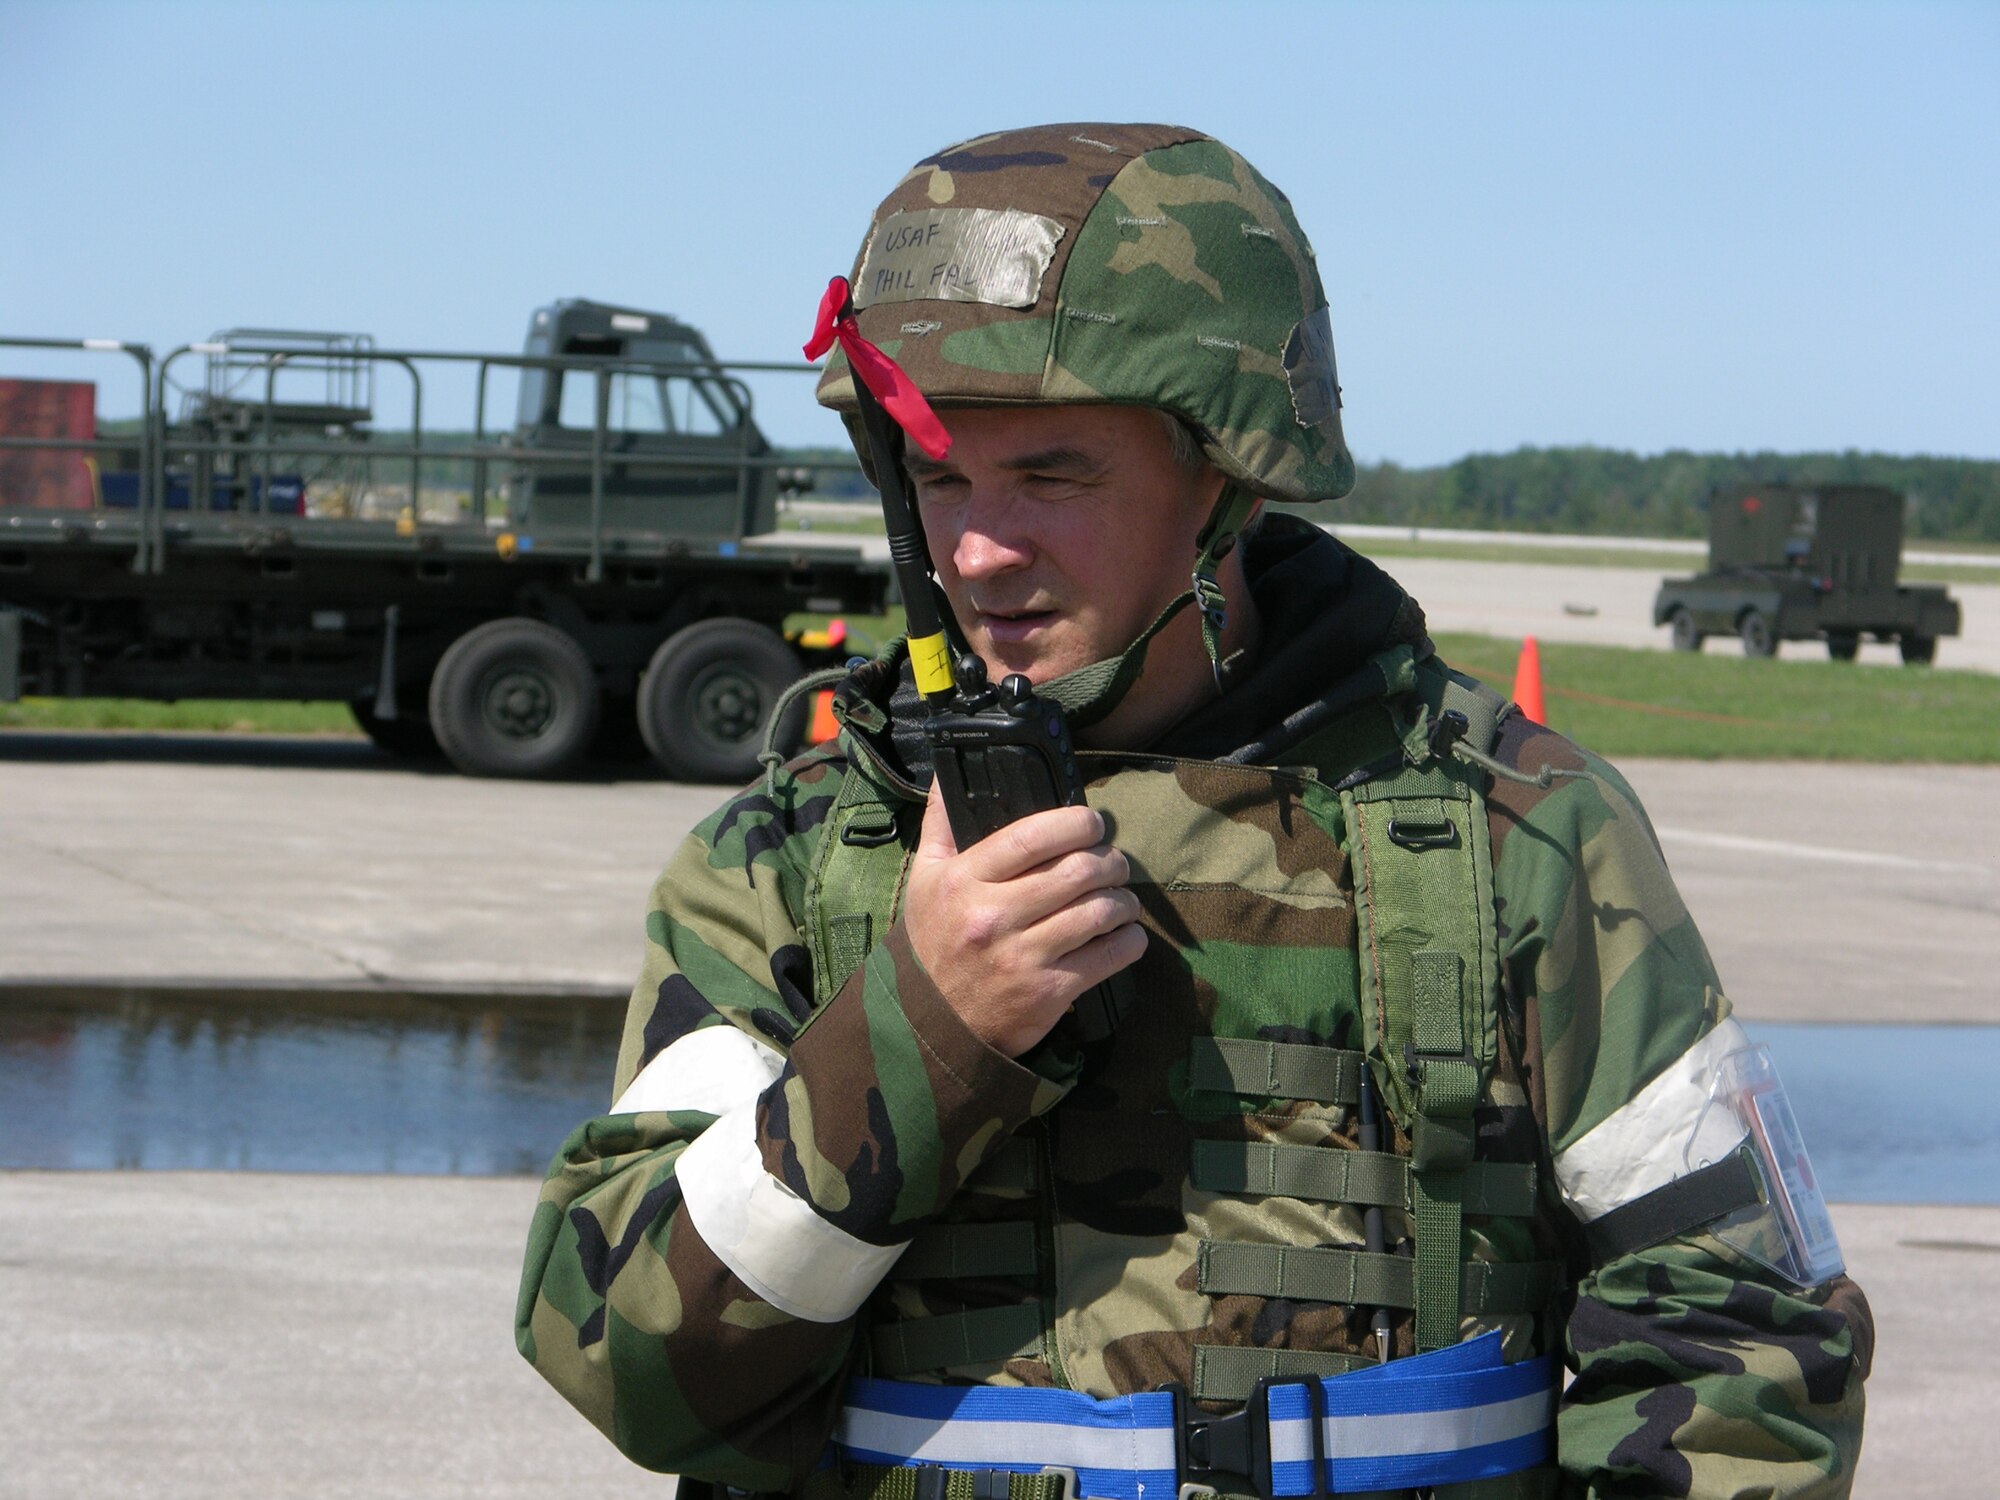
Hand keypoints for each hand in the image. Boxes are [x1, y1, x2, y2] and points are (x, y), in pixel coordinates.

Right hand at [902, 780, 1145, 1055]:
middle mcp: (994, 916)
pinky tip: (1125, 933)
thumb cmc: (933, 942)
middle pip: (1078, 871)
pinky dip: (1129, 939)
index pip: (1032, 836)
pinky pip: (1110, 955)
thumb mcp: (923, 880)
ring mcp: (1024, 956)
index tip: (1092, 823)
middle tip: (1113, 862)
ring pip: (1100, 911)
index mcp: (964, 881)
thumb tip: (949, 775)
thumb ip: (940, 824)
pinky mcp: (1050, 992)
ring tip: (1121, 898)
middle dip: (1110, 860)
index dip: (1075, 823)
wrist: (934, 1024)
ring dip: (1124, 899)